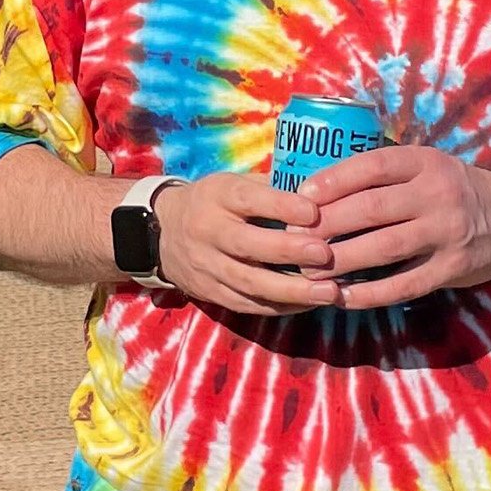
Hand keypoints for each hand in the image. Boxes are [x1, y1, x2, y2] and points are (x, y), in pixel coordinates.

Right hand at [149, 173, 338, 316]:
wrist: (162, 234)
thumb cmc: (215, 203)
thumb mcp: (235, 184)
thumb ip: (273, 187)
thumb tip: (322, 192)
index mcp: (217, 196)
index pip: (247, 200)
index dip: (281, 206)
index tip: (314, 212)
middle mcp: (208, 231)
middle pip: (247, 245)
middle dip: (289, 251)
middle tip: (325, 255)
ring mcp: (207, 266)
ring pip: (248, 283)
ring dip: (291, 290)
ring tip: (328, 292)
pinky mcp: (210, 293)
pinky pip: (247, 304)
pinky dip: (280, 307)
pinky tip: (309, 304)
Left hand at [305, 145, 490, 307]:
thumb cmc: (453, 191)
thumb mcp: (426, 167)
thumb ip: (384, 175)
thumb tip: (317, 188)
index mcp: (425, 162)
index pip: (370, 166)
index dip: (331, 181)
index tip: (300, 198)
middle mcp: (437, 194)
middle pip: (370, 209)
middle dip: (325, 225)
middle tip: (292, 239)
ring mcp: (446, 233)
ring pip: (382, 248)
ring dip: (340, 261)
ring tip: (307, 271)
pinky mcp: (452, 268)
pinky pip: (403, 284)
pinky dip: (369, 293)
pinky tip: (341, 297)